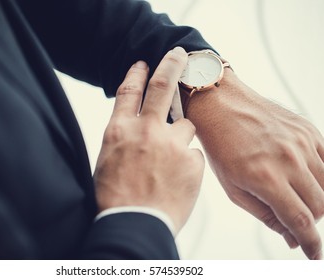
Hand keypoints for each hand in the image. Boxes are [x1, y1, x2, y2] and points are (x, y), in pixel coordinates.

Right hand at [94, 47, 204, 232]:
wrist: (134, 226)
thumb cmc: (115, 198)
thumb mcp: (108, 160)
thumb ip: (125, 138)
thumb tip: (139, 127)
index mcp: (119, 130)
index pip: (129, 91)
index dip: (137, 73)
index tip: (144, 63)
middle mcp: (146, 131)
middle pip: (162, 87)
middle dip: (172, 64)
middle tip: (179, 54)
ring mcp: (171, 144)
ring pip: (186, 126)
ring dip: (180, 137)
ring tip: (169, 164)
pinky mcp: (192, 162)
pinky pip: (194, 154)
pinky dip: (187, 163)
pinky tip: (176, 181)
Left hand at [185, 69, 323, 258]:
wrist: (221, 105)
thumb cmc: (221, 147)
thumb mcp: (233, 188)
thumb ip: (265, 214)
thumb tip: (291, 236)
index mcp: (265, 178)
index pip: (300, 220)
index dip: (311, 243)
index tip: (314, 255)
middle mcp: (289, 161)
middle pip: (319, 206)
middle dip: (309, 221)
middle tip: (294, 217)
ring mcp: (302, 143)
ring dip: (316, 200)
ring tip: (295, 196)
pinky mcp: (308, 131)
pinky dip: (322, 177)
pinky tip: (307, 178)